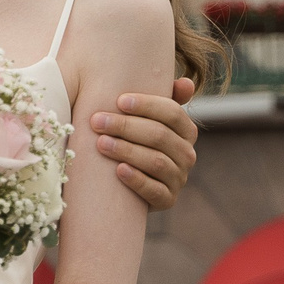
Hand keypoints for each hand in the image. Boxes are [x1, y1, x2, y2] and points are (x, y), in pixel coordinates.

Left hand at [90, 77, 199, 209]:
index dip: (147, 105)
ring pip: (157, 162)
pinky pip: (155, 191)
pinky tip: (118, 170)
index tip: (118, 101)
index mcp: (185, 130)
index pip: (173, 113)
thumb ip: (159, 95)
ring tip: (101, 143)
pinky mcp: (167, 200)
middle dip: (126, 127)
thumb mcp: (141, 115)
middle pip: (160, 136)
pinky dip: (137, 180)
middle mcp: (187, 154)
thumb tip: (185, 83)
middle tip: (97, 121)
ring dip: (127, 151)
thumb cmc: (129, 136)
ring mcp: (179, 179)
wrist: (121, 181)